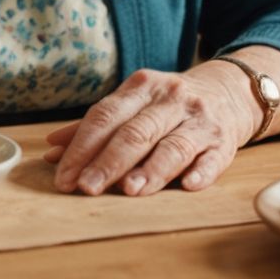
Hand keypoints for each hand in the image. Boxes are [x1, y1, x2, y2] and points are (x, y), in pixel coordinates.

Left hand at [42, 64, 260, 196]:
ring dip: (151, 170)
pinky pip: (212, 158)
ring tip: (130, 190)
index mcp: (141, 88)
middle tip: (87, 188)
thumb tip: (51, 150)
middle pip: (134, 133)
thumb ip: (94, 126)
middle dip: (108, 162)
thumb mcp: (132, 103)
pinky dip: (200, 173)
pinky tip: (187, 186)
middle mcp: (169, 100)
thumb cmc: (168, 103)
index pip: (105, 117)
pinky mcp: (224, 141)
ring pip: (172, 146)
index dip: (82, 147)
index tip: (64, 176)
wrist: (229, 90)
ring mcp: (198, 120)